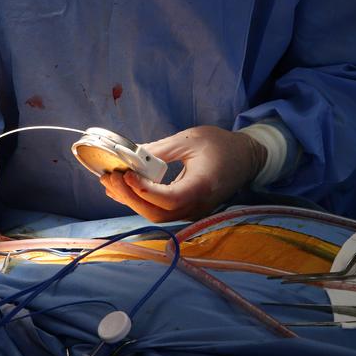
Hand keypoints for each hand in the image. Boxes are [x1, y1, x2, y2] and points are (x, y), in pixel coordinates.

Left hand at [100, 126, 266, 222]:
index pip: (170, 198)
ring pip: (156, 215)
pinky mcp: (186, 210)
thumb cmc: (220, 145)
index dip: (146, 190)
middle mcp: (196, 206)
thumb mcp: (190, 139)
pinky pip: (160, 211)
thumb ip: (160, 150)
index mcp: (201, 186)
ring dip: (131, 200)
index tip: (127, 174)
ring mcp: (192, 212)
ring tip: (110, 181)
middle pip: (157, 213)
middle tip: (109, 177)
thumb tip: (130, 156)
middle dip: (130, 196)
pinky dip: (140, 201)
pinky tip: (123, 188)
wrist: (245, 158)